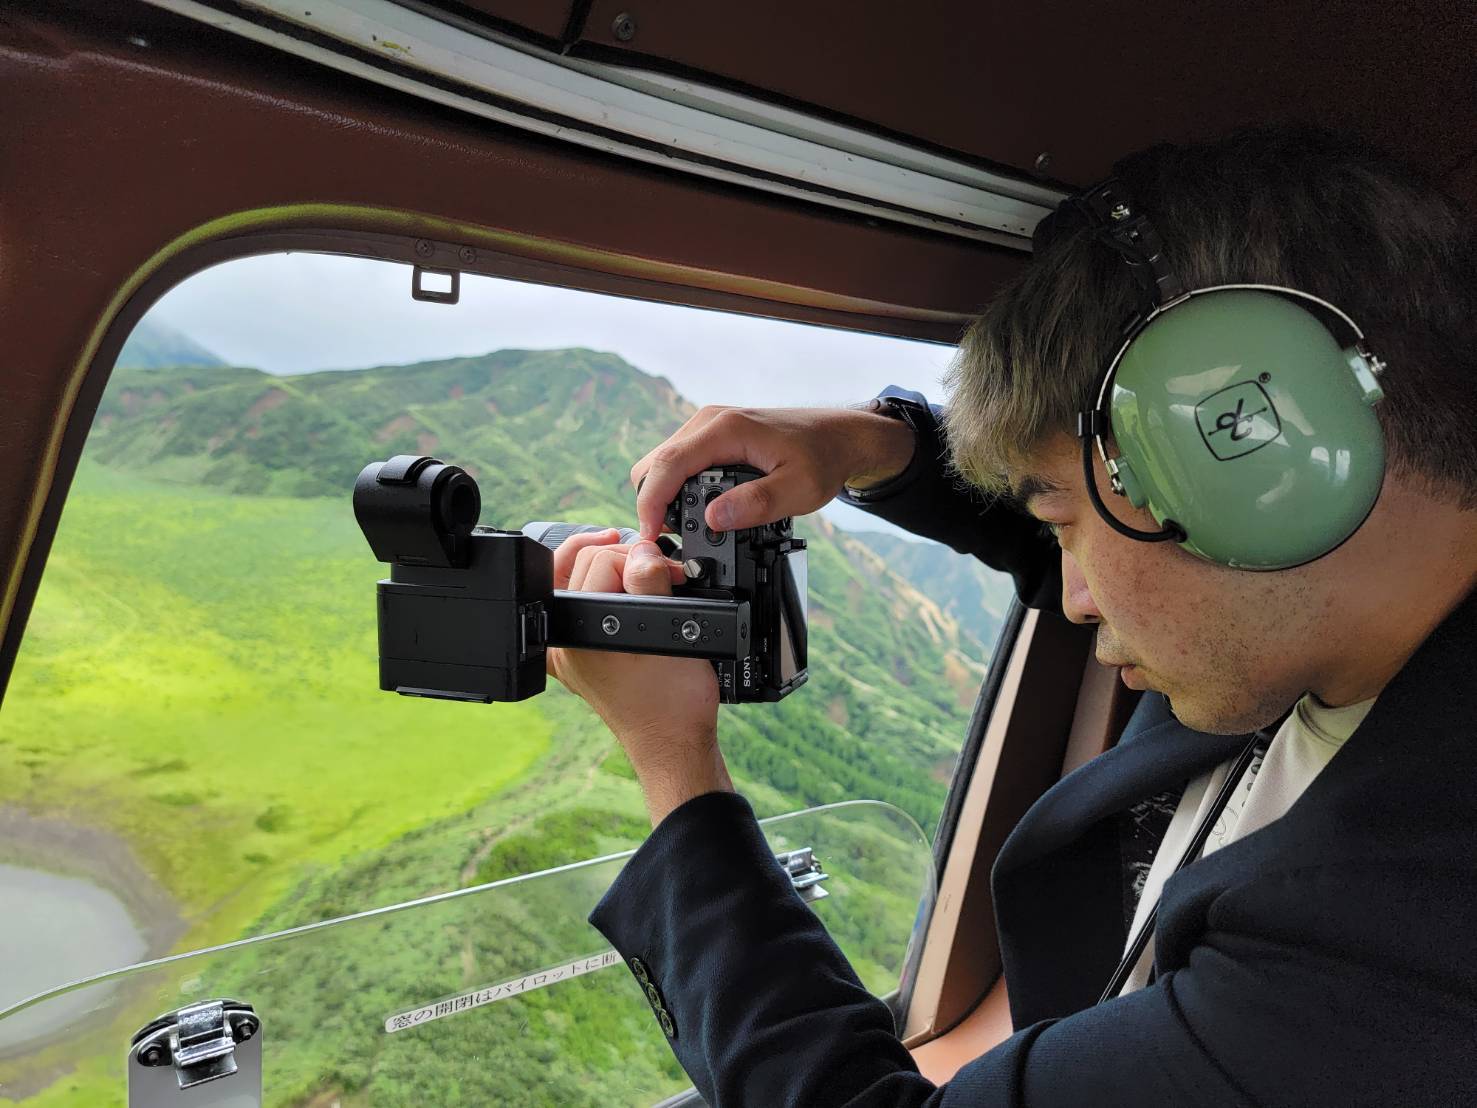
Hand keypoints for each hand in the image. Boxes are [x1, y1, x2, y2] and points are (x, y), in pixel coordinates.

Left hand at [546, 529, 732, 824]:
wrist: (673, 743)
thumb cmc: (674, 702)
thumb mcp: (672, 633)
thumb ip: (651, 584)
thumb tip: (643, 550)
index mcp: (575, 634)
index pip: (601, 560)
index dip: (643, 558)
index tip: (670, 571)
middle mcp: (562, 640)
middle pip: (583, 562)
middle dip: (626, 557)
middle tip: (661, 569)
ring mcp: (566, 648)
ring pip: (576, 578)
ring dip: (610, 565)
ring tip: (639, 565)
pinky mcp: (578, 654)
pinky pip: (577, 606)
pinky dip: (598, 588)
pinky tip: (620, 588)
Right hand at [629, 405, 915, 539]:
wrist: (840, 436)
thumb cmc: (824, 457)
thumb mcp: (800, 489)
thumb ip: (757, 504)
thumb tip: (713, 518)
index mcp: (727, 429)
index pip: (668, 464)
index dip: (651, 502)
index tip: (651, 534)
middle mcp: (711, 421)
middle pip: (656, 463)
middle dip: (655, 502)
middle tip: (675, 537)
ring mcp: (709, 426)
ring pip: (664, 463)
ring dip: (666, 496)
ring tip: (690, 528)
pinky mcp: (713, 436)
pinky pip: (680, 462)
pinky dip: (679, 488)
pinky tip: (700, 510)